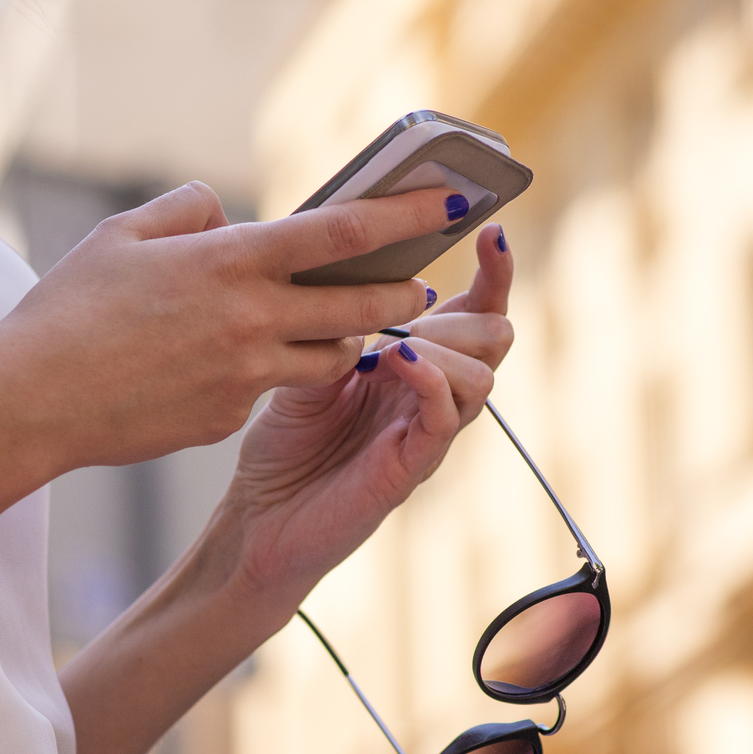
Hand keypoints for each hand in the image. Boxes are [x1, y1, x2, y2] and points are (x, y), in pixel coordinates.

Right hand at [0, 180, 470, 478]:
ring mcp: (245, 377)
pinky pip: (268, 392)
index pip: (342, 233)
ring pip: (329, 357)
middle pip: (358, 305)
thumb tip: (227, 215)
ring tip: (346, 325)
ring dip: (346, 340)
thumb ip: (188, 211)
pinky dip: (268, 374)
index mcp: (230, 262)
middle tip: (420, 286)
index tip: (449, 202)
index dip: (404, 215)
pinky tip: (238, 368)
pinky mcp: (229, 419)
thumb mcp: (123, 235)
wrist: (33, 401)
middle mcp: (251, 320)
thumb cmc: (67, 309)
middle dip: (399, 293)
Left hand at [217, 224, 515, 602]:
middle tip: (423, 302)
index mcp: (414, 366)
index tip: (491, 232)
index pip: (475, 315)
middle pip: (494, 340)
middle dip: (473, 308)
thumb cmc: (284, 447)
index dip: (493, 276)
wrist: (258, 520)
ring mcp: (425, 433)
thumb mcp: (308, 366)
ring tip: (396, 344)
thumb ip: (343, 326)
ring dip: (445, 346)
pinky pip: (446, 418)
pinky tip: (398, 363)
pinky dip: (431, 381)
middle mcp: (430, 397)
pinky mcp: (411, 467)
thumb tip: (365, 273)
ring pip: (481, 377)